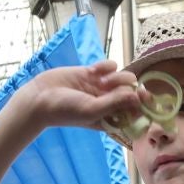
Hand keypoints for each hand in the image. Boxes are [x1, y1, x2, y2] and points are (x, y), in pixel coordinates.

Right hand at [18, 62, 147, 132]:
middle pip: (133, 93)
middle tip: (119, 86)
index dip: (143, 104)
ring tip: (101, 80)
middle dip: (129, 88)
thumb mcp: (92, 110)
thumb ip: (115, 103)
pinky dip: (105, 65)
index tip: (142, 96)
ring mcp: (102, 87)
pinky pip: (111, 66)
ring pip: (124, 78)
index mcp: (111, 118)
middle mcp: (109, 103)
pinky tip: (93, 70)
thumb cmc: (65, 111)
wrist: (40, 97)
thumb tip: (136, 96)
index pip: (136, 112)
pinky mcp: (93, 73)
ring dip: (117, 76)